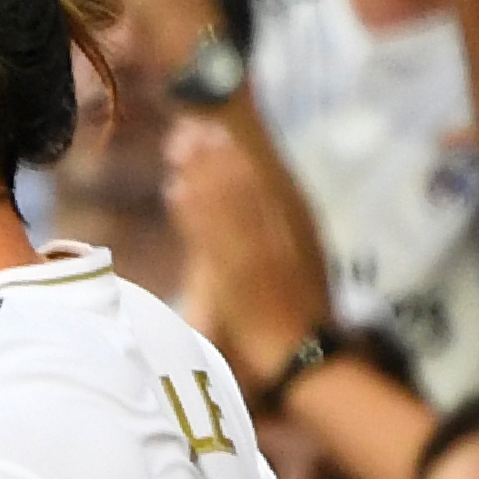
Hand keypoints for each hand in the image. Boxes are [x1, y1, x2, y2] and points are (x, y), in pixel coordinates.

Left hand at [163, 112, 329, 376]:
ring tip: (175, 147)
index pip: (263, 182)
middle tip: (188, 127)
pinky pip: (210, 237)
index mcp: (294, 228)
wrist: (304, 350)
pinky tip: (174, 189)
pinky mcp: (236, 276)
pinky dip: (192, 211)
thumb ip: (281, 237)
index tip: (218, 131)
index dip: (237, 155)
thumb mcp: (301, 264)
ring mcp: (256, 252)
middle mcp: (276, 233)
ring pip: (224, 202)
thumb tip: (262, 210)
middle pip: (241, 184)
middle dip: (213, 154)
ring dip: (198, 171)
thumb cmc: (300, 315)